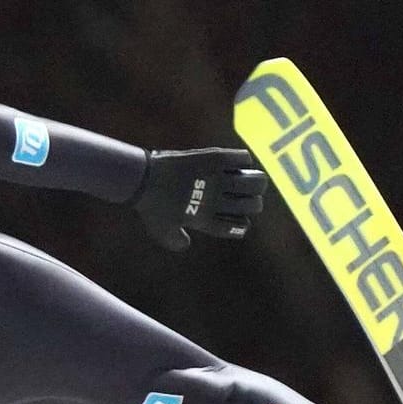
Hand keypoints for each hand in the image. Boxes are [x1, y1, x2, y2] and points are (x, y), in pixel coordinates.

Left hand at [131, 148, 266, 251]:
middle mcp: (215, 200)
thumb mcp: (161, 232)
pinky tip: (242, 162)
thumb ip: (175, 242)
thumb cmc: (151, 207)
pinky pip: (242, 159)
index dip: (243, 225)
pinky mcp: (213, 159)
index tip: (242, 220)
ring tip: (256, 180)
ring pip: (254, 182)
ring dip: (258, 182)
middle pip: (252, 205)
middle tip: (253, 198)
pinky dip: (245, 161)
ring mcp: (215, 179)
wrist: (143, 179)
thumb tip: (187, 244)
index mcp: (206, 220)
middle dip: (255, 203)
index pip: (237, 226)